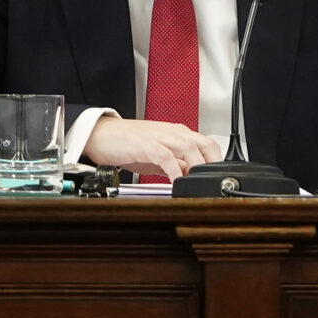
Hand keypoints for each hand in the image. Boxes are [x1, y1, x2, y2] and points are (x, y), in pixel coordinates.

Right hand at [80, 115, 223, 179]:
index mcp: (178, 134)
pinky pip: (167, 158)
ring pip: (190, 148)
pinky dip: (175, 171)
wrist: (101, 136)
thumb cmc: (127, 144)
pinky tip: (176, 184)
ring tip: (198, 184)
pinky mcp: (146, 145)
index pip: (208, 145)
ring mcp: (160, 137)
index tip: (217, 180)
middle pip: (205, 144)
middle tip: (213, 184)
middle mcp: (173, 133)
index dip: (216, 163)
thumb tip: (192, 177)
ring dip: (198, 167)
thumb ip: (176, 164)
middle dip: (214, 164)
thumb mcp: (158, 155)